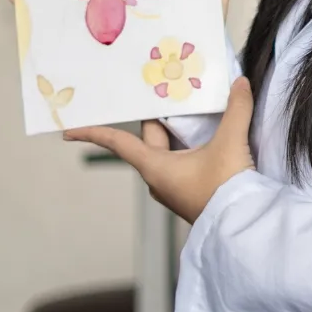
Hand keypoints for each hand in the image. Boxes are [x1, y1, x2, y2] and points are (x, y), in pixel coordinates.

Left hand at [64, 76, 255, 223]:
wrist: (242, 227)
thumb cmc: (224, 189)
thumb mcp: (230, 143)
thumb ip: (237, 110)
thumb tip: (241, 83)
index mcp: (156, 166)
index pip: (118, 144)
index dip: (93, 133)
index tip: (69, 131)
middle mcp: (159, 177)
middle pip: (149, 140)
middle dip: (156, 119)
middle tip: (163, 96)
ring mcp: (174, 188)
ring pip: (167, 151)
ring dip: (176, 133)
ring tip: (192, 110)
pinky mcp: (191, 193)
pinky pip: (182, 163)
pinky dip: (189, 146)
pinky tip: (209, 136)